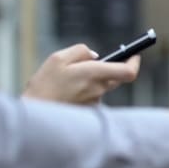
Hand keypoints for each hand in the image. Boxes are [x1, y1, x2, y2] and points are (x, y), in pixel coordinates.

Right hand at [23, 44, 138, 103]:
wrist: (33, 116)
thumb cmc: (43, 86)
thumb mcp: (57, 59)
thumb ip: (80, 51)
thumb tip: (95, 56)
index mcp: (93, 74)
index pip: (127, 72)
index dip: (134, 62)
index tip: (134, 55)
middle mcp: (98, 90)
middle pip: (114, 77)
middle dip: (105, 69)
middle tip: (86, 66)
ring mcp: (95, 103)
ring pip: (100, 87)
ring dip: (89, 82)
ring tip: (65, 84)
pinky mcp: (89, 113)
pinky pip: (91, 97)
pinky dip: (82, 93)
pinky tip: (65, 94)